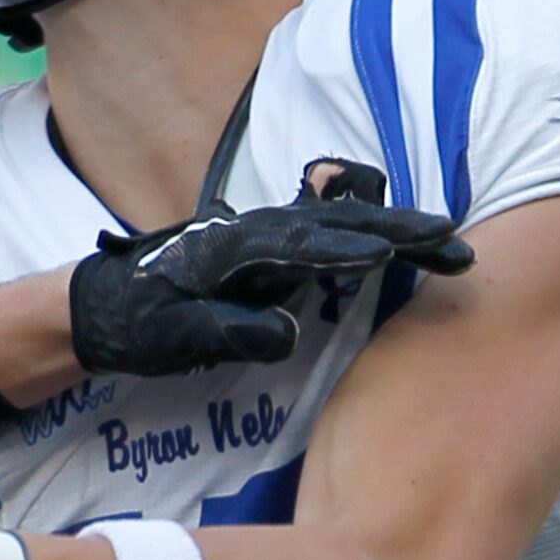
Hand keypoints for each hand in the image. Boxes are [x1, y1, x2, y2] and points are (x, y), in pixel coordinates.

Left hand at [69, 177, 472, 374]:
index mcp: (230, 249)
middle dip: (397, 231)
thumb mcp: (167, 336)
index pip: (298, 246)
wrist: (104, 304)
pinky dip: (378, 237)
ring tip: (453, 245)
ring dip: (399, 232)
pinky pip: (335, 236)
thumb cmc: (133, 323)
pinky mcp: (276, 251)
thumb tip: (285, 333)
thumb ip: (222, 332)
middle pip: (336, 223)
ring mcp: (268, 237)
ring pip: (344, 224)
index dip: (346, 250)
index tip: (392, 256)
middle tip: (456, 242)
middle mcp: (256, 232)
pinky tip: (412, 248)